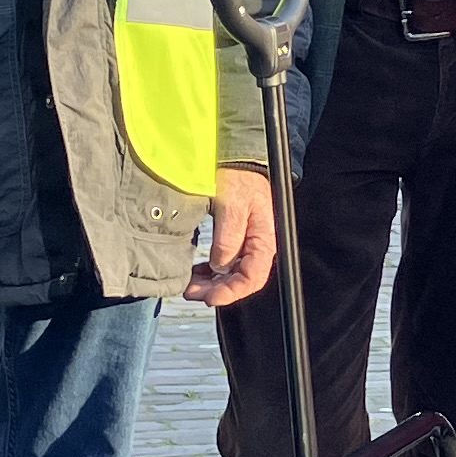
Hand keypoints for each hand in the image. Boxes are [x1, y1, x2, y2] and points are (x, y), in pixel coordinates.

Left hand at [188, 166, 276, 305]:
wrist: (238, 158)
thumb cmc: (241, 177)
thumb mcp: (232, 205)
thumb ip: (228, 238)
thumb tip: (219, 267)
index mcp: (264, 240)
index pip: (252, 278)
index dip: (231, 292)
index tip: (210, 297)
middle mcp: (258, 245)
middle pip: (241, 280)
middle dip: (217, 290)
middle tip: (192, 292)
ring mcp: (248, 242)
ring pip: (232, 273)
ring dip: (212, 282)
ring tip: (191, 284)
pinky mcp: (236, 237)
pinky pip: (226, 261)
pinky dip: (211, 270)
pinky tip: (198, 272)